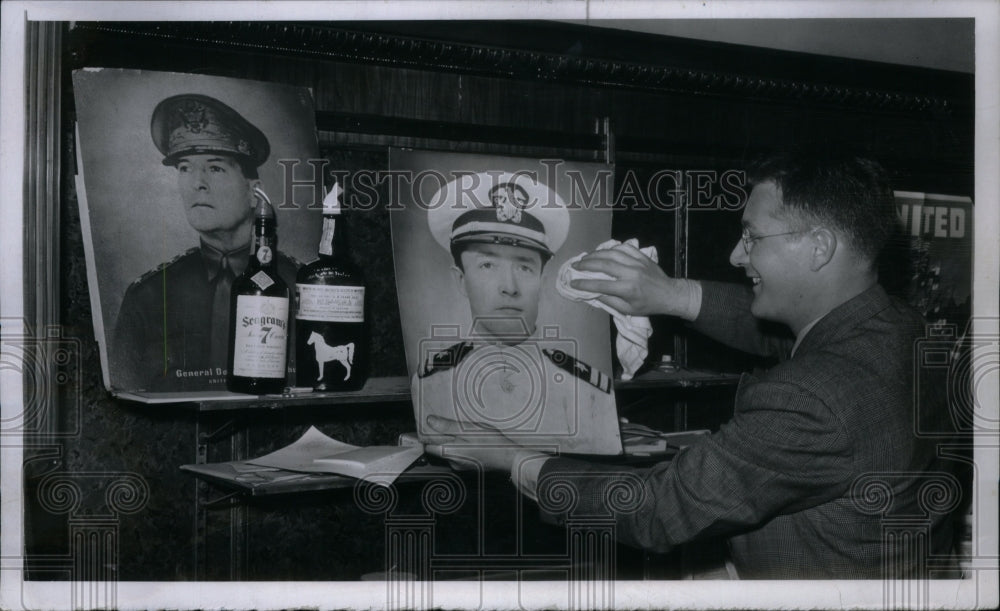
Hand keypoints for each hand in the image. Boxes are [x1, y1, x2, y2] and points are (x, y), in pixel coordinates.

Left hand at [422, 415, 529, 471]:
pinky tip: (469, 439)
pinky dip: (460, 446)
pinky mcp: (468, 465)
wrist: (508, 458)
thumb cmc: (491, 443)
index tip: (429, 424)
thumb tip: (430, 421)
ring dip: (451, 440)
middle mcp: (452, 461)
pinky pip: (458, 454)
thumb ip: (448, 426)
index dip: (427, 434)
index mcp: (449, 452)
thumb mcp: (469, 429)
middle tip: (447, 423)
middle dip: (439, 436)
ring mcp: (460, 465)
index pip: (427, 445)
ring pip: (448, 451)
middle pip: (437, 448)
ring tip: (461, 429)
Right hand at [570, 242, 689, 316]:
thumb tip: (593, 293)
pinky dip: (611, 248)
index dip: (584, 283)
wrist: (669, 294)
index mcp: (627, 289)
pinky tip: (604, 252)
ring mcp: (637, 262)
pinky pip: (624, 247)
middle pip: (604, 264)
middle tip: (575, 265)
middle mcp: (631, 273)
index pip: (600, 284)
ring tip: (585, 257)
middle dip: (586, 264)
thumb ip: (610, 301)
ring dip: (596, 254)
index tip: (572, 282)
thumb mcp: (628, 310)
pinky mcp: (641, 256)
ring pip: (612, 253)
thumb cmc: (648, 305)